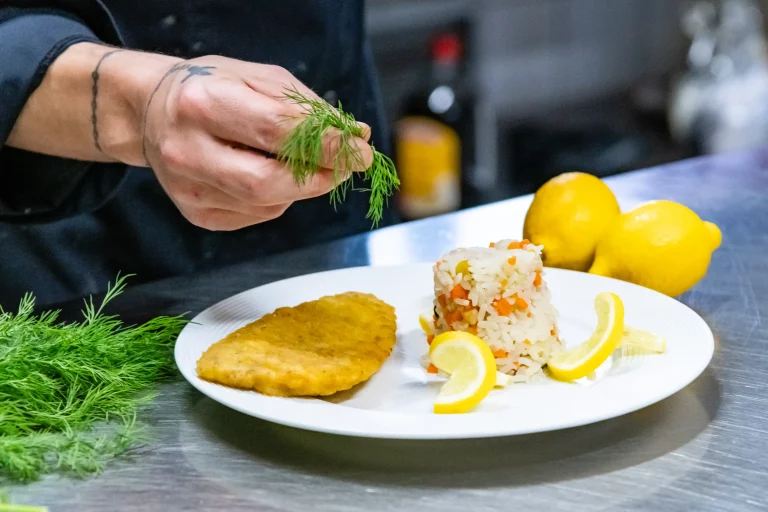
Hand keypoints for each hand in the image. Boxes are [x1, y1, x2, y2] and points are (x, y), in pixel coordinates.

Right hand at [136, 56, 372, 230]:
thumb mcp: (260, 79)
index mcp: (202, 102)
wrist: (151, 112)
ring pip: (268, 203)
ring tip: (304, 161)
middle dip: (320, 178)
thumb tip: (355, 139)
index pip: (277, 132)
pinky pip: (257, 214)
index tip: (360, 150)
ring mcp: (189, 188)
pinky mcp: (196, 213)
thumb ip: (309, 109)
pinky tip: (270, 173)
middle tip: (347, 166)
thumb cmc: (212, 88)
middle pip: (268, 182)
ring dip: (302, 186)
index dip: (327, 145)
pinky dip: (279, 197)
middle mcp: (187, 150)